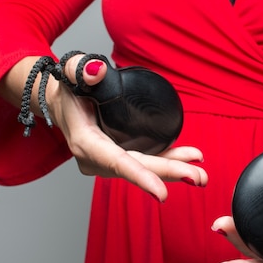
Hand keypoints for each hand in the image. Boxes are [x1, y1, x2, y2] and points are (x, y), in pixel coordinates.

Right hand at [47, 55, 207, 200]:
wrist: (61, 101)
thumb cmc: (67, 88)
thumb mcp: (70, 72)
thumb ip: (79, 69)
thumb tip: (97, 70)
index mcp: (86, 142)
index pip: (116, 162)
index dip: (140, 177)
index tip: (162, 193)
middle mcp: (97, 159)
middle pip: (137, 168)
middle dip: (169, 175)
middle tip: (199, 178)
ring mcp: (108, 161)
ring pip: (144, 167)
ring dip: (174, 171)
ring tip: (201, 174)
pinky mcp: (119, 157)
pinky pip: (145, 161)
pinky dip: (167, 161)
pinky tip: (189, 160)